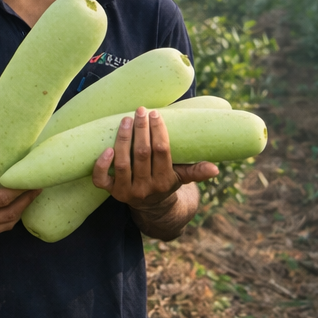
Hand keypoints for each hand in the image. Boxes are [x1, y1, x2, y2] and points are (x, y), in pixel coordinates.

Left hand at [91, 107, 217, 210]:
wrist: (151, 207)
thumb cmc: (167, 182)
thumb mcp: (183, 178)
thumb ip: (197, 172)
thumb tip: (215, 170)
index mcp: (165, 181)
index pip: (162, 152)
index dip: (158, 132)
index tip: (155, 115)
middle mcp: (145, 187)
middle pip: (142, 154)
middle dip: (141, 130)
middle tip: (140, 111)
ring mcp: (126, 191)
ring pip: (122, 163)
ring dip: (123, 139)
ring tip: (126, 120)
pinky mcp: (111, 192)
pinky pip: (101, 179)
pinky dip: (102, 165)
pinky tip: (106, 148)